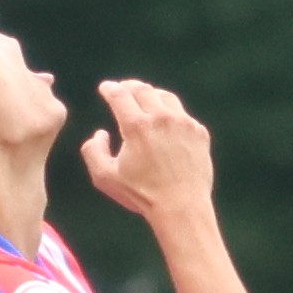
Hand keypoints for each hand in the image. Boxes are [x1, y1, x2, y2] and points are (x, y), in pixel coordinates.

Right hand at [78, 78, 214, 219]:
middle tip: (123, 88)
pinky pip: (182, 114)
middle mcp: (162, 117)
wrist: (182, 206)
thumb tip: (100, 133)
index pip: (119, 95)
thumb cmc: (141, 194)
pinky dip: (170, 113)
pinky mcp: (199, 132)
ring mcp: (184, 123)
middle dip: (129, 86)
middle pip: (143, 89)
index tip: (105, 88)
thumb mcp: (104, 177)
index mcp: (137, 126)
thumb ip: (93, 151)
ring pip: (165, 97)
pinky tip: (165, 121)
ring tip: (145, 98)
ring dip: (151, 94)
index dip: (110, 89)